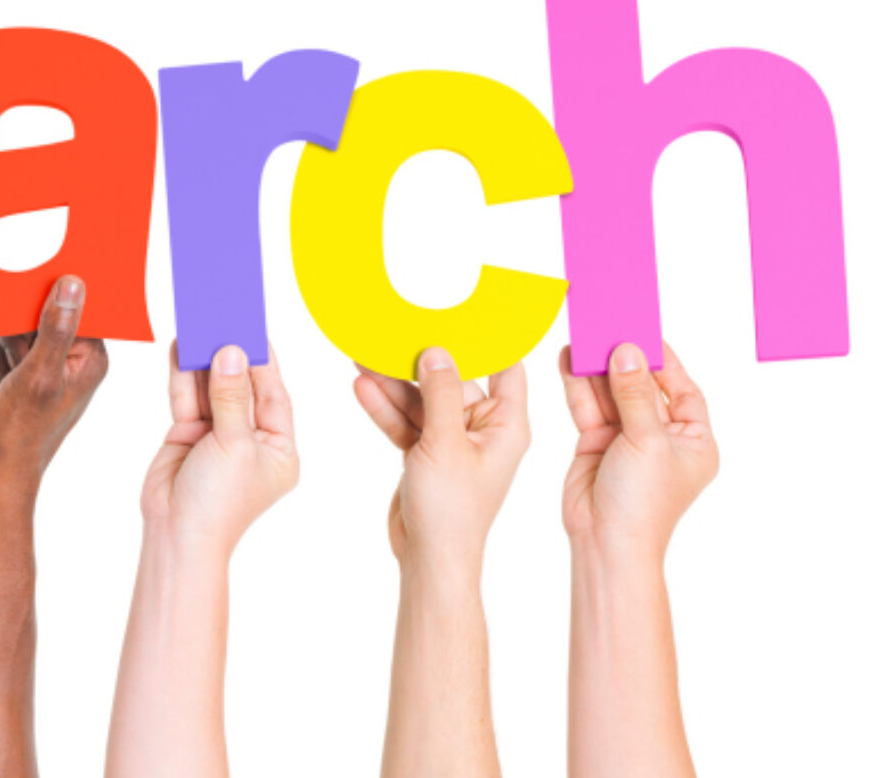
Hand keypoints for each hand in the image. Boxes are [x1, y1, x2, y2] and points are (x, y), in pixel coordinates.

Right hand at [0, 275, 108, 483]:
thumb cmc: (20, 431)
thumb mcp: (39, 375)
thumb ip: (56, 328)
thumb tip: (73, 283)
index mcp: (91, 357)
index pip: (75, 306)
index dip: (45, 307)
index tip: (25, 321)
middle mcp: (75, 359)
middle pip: (40, 313)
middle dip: (16, 335)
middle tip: (16, 362)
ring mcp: (50, 366)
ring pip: (17, 327)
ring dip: (1, 350)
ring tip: (5, 381)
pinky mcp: (26, 373)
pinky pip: (4, 345)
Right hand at [143, 342, 297, 554]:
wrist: (176, 536)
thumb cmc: (219, 503)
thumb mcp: (234, 445)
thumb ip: (231, 396)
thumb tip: (232, 352)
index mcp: (279, 448)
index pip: (275, 395)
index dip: (263, 361)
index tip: (253, 328)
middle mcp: (250, 439)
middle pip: (242, 386)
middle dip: (231, 355)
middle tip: (225, 316)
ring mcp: (218, 436)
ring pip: (212, 388)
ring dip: (205, 359)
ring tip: (200, 321)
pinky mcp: (188, 435)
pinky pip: (188, 398)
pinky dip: (184, 374)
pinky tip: (182, 347)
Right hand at [355, 347, 528, 566]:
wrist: (428, 558)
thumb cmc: (453, 510)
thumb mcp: (446, 444)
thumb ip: (442, 394)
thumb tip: (437, 351)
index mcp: (506, 425)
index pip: (505, 368)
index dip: (488, 339)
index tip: (462, 311)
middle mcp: (482, 429)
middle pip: (452, 380)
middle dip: (420, 360)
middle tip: (391, 334)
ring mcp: (452, 441)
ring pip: (422, 400)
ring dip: (393, 383)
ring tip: (363, 357)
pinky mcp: (426, 453)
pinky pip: (406, 421)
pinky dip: (385, 408)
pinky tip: (362, 388)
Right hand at [559, 341, 717, 559]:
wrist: (606, 543)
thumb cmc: (643, 504)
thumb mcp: (647, 441)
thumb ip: (636, 393)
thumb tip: (629, 352)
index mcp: (693, 441)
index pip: (683, 390)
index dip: (665, 361)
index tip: (646, 332)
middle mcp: (661, 438)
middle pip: (643, 387)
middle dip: (625, 359)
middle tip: (609, 326)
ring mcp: (627, 440)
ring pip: (612, 394)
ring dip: (598, 368)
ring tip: (583, 335)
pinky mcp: (596, 444)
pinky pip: (588, 407)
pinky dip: (578, 384)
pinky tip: (568, 360)